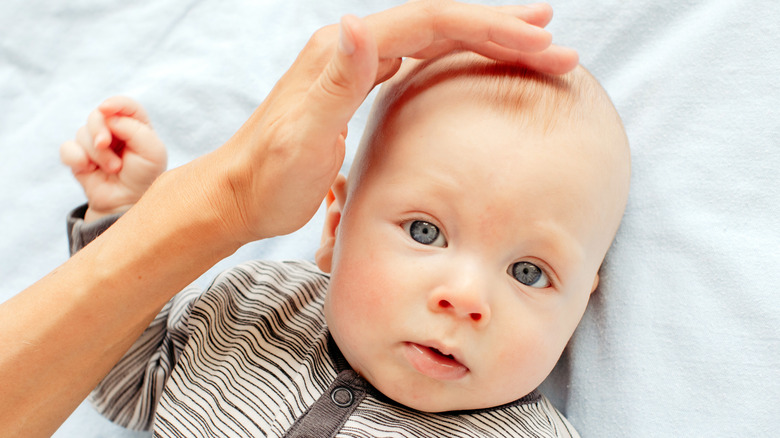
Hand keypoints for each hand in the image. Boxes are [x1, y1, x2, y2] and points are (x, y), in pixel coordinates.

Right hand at [60, 96, 167, 221]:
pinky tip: (89, 169)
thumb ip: (136, 130)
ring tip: (112, 168)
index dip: (115, 104)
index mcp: (136, 126)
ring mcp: (95, 143)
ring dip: (96, 153)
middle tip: (106, 146)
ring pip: (82, 133)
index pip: (126, 105)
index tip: (106, 109)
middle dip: (100, 130)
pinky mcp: (80, 157)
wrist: (127, 203)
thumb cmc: (144, 177)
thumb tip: (109, 118)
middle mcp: (115, 131)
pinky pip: (67, 148)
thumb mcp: (152, 152)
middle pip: (97, 115)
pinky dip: (76, 158)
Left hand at [205, 0, 578, 242]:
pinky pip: (420, 62)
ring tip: (532, 40)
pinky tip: (477, 65)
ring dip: (485, 38)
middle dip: (500, 27)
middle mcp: (352, 49)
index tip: (541, 42)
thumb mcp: (301, 136)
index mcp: (345, 52)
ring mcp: (355, 66)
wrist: (239, 194)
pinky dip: (458, 59)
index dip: (489, 28)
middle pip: (440, 24)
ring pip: (434, 39)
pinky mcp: (359, 88)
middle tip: (554, 38)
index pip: (432, 24)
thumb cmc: (268, 177)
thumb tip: (352, 25)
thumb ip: (334, 83)